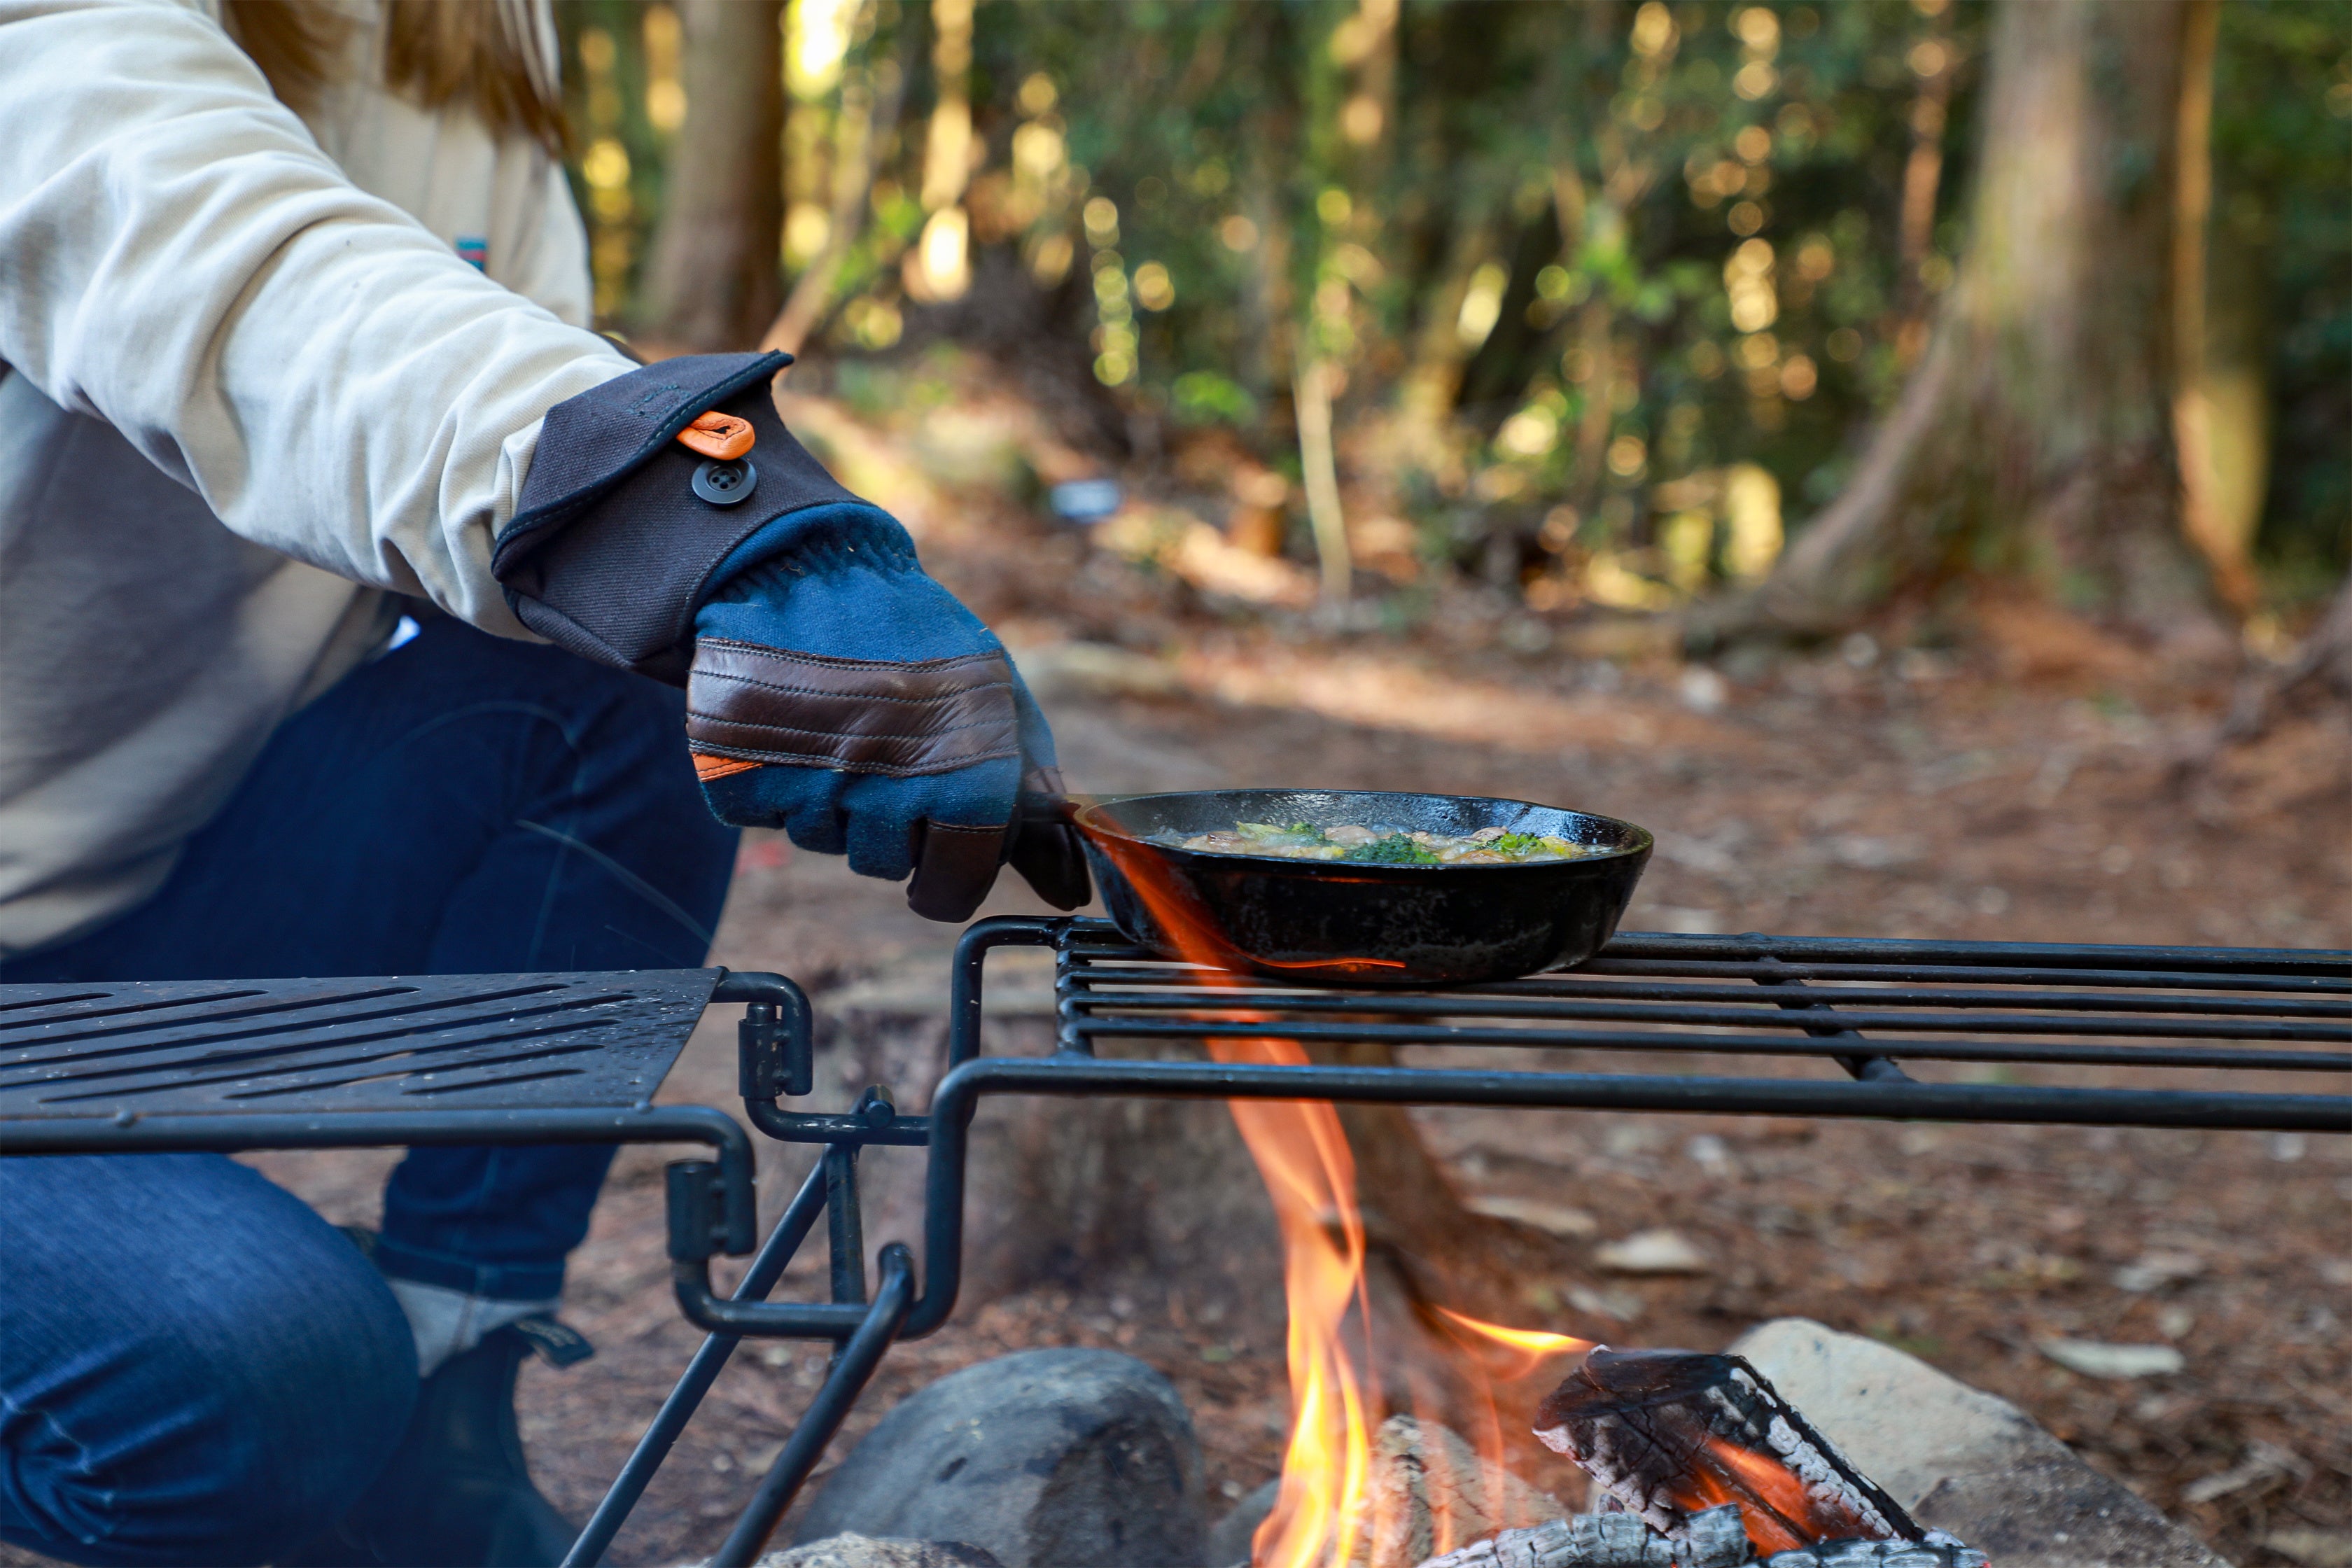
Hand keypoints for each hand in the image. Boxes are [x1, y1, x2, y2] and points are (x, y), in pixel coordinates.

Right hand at [489, 351, 1086, 919]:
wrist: (807, 568)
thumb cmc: (915, 637)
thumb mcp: (996, 697)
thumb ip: (1029, 789)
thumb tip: (1066, 883)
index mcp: (966, 778)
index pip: (953, 886)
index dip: (947, 878)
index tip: (938, 861)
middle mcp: (889, 790)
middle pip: (881, 863)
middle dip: (885, 822)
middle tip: (882, 750)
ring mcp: (809, 785)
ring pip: (820, 840)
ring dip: (828, 798)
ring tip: (836, 723)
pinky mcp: (736, 774)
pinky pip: (760, 813)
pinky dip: (768, 780)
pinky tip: (787, 725)